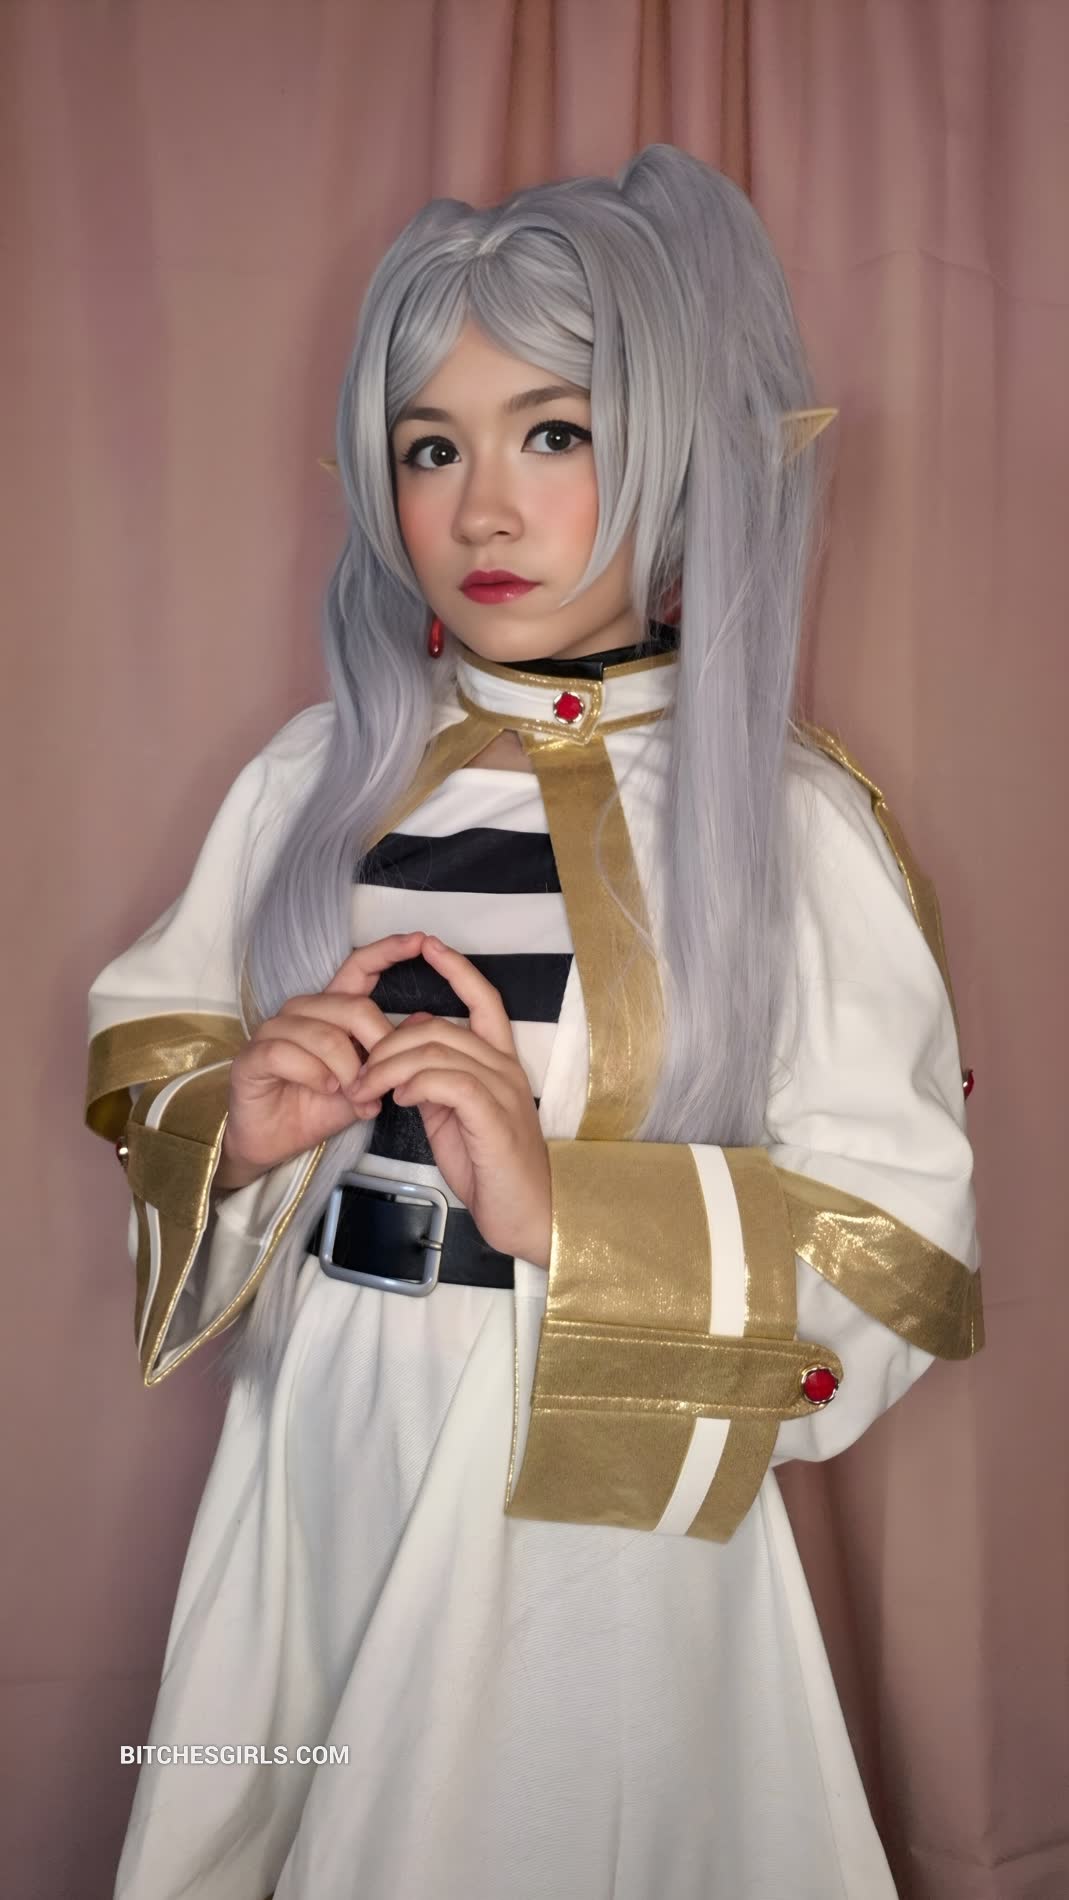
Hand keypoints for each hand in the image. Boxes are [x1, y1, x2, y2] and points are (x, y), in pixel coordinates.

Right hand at [218, 933, 426, 1188]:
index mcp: (329, 1012)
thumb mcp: (363, 1086)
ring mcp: (273, 1031)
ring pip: (324, 1034)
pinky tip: (325, 1090)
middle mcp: (300, 1012)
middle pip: (352, 1007)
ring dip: (346, 1070)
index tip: (420, 940)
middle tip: (381, 1081)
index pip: (357, 968)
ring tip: (354, 1096)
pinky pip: (288, 1053)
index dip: (387, 952)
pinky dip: (314, 1075)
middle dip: (376, 1046)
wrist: (273, 1143)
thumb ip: (388, 1057)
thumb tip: (424, 1020)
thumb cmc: (316, 1108)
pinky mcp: (253, 1056)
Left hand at [349, 936, 551, 1269]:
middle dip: (388, 1042)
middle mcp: (505, 1069)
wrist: (530, 1217)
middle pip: (439, 1026)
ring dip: (390, 1067)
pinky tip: (400, 1098)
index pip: (484, 1000)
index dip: (457, 969)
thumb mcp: (457, 1118)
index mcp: (499, 1064)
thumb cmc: (493, 1171)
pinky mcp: (493, 1117)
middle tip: (358, 1073)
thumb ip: (437, 1080)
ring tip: (366, 1090)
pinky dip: (417, 1082)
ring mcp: (502, 1091)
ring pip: (437, 1050)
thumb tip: (410, 1042)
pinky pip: (448, 1081)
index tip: (428, 944)